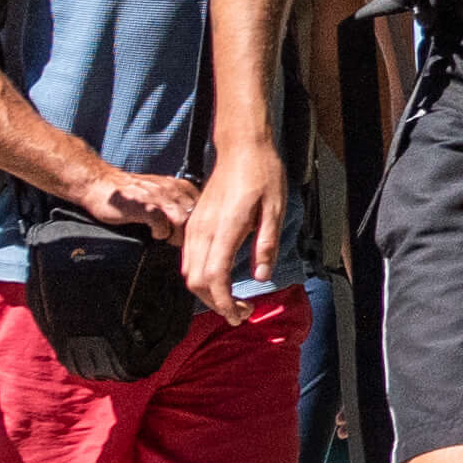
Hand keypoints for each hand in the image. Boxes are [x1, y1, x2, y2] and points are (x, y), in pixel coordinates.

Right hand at [76, 165, 198, 235]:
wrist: (100, 183)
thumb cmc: (129, 194)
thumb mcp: (160, 195)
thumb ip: (177, 206)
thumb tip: (194, 230)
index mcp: (179, 186)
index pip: (205, 209)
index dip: (201, 227)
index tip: (194, 238)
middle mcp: (172, 189)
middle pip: (197, 217)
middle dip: (191, 234)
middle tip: (179, 243)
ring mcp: (158, 197)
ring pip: (183, 221)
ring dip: (178, 236)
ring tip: (168, 240)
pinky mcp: (144, 206)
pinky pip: (162, 226)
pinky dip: (161, 235)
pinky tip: (153, 234)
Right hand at [175, 145, 287, 313]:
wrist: (241, 147)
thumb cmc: (262, 174)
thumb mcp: (275, 209)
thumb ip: (266, 245)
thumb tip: (260, 278)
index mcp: (225, 227)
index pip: (214, 277)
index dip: (224, 303)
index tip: (241, 314)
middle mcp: (203, 229)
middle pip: (196, 281)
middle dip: (215, 304)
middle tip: (241, 312)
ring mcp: (195, 225)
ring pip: (189, 272)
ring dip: (207, 292)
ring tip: (232, 300)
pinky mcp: (194, 222)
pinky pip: (188, 258)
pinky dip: (201, 276)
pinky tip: (220, 279)